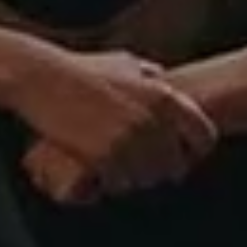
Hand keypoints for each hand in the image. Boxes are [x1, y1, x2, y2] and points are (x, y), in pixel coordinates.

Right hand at [8, 47, 217, 199]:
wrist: (41, 77)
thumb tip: (161, 77)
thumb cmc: (79, 69)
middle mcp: (153, 120)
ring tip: (113, 167)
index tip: (180, 157)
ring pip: (146, 179)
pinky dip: (109, 183)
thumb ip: (149, 74)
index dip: (193, 152)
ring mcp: (129, 140)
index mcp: (165, 97)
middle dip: (157, 170)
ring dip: (131, 178)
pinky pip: (119, 184)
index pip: (204, 138)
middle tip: (135, 165)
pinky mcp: (104, 156)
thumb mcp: (123, 63)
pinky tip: (97, 171)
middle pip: (174, 166)